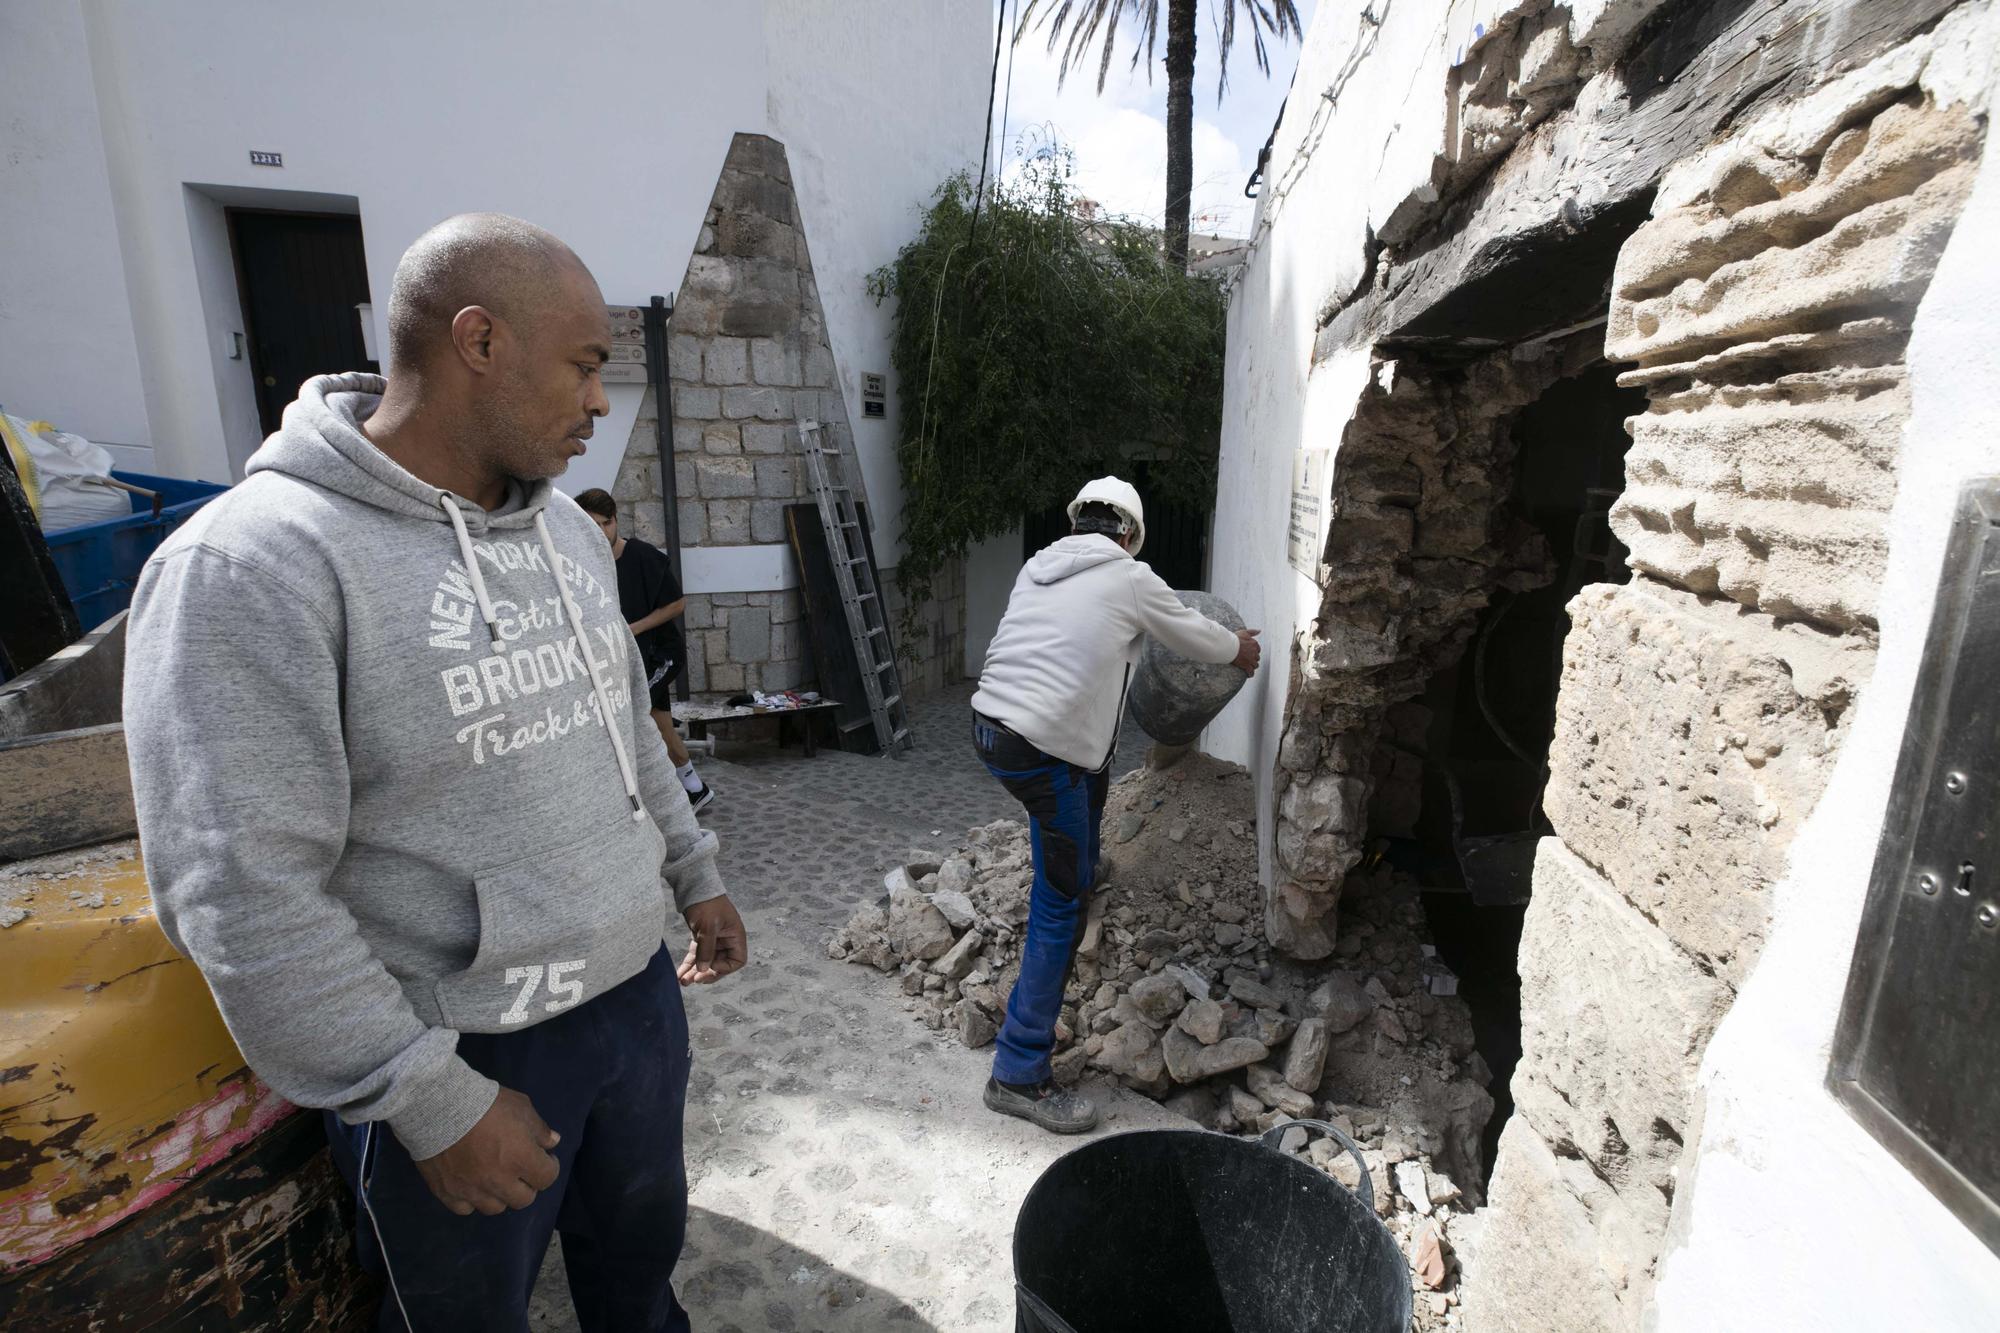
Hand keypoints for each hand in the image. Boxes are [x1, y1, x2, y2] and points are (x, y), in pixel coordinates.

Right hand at [412, 1087, 559, 1215]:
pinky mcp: (448, 1193)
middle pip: (524, 1199)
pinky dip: (472, 1200)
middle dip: (527, 1184)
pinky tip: (472, 1184)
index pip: (547, 1178)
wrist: (438, 1106)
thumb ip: (539, 1128)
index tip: (544, 1158)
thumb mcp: (520, 1106)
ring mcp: (472, 1190)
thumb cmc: (485, 1103)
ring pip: (495, 1208)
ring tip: (496, 1177)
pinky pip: (466, 1209)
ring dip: (500, 1195)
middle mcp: (499, 1181)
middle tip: (520, 1169)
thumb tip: (552, 1143)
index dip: (549, 1167)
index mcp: (521, 1159)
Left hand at [679, 895, 748, 983]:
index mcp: (735, 936)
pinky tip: (680, 974)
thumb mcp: (707, 926)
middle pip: (720, 964)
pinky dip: (689, 965)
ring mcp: (714, 939)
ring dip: (695, 972)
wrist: (693, 886)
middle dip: (707, 974)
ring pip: (706, 962)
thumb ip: (706, 949)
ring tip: (683, 982)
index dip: (725, 968)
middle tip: (694, 980)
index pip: (737, 961)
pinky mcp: (701, 938)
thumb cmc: (706, 903)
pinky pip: (697, 956)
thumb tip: (703, 970)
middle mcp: (727, 940)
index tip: (710, 965)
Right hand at [1233, 628, 1262, 674]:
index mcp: (1254, 644)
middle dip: (1253, 659)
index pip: (1258, 649)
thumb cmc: (1234, 639)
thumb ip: (1253, 632)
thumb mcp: (1244, 632)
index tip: (1250, 653)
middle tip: (1248, 660)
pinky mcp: (1246, 665)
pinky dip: (1250, 674)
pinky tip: (1249, 675)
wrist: (1228, 646)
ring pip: (1255, 665)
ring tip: (1248, 667)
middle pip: (1257, 657)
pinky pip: (1251, 672)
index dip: (1254, 652)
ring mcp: (1251, 659)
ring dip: (1252, 666)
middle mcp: (1254, 652)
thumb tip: (1260, 631)